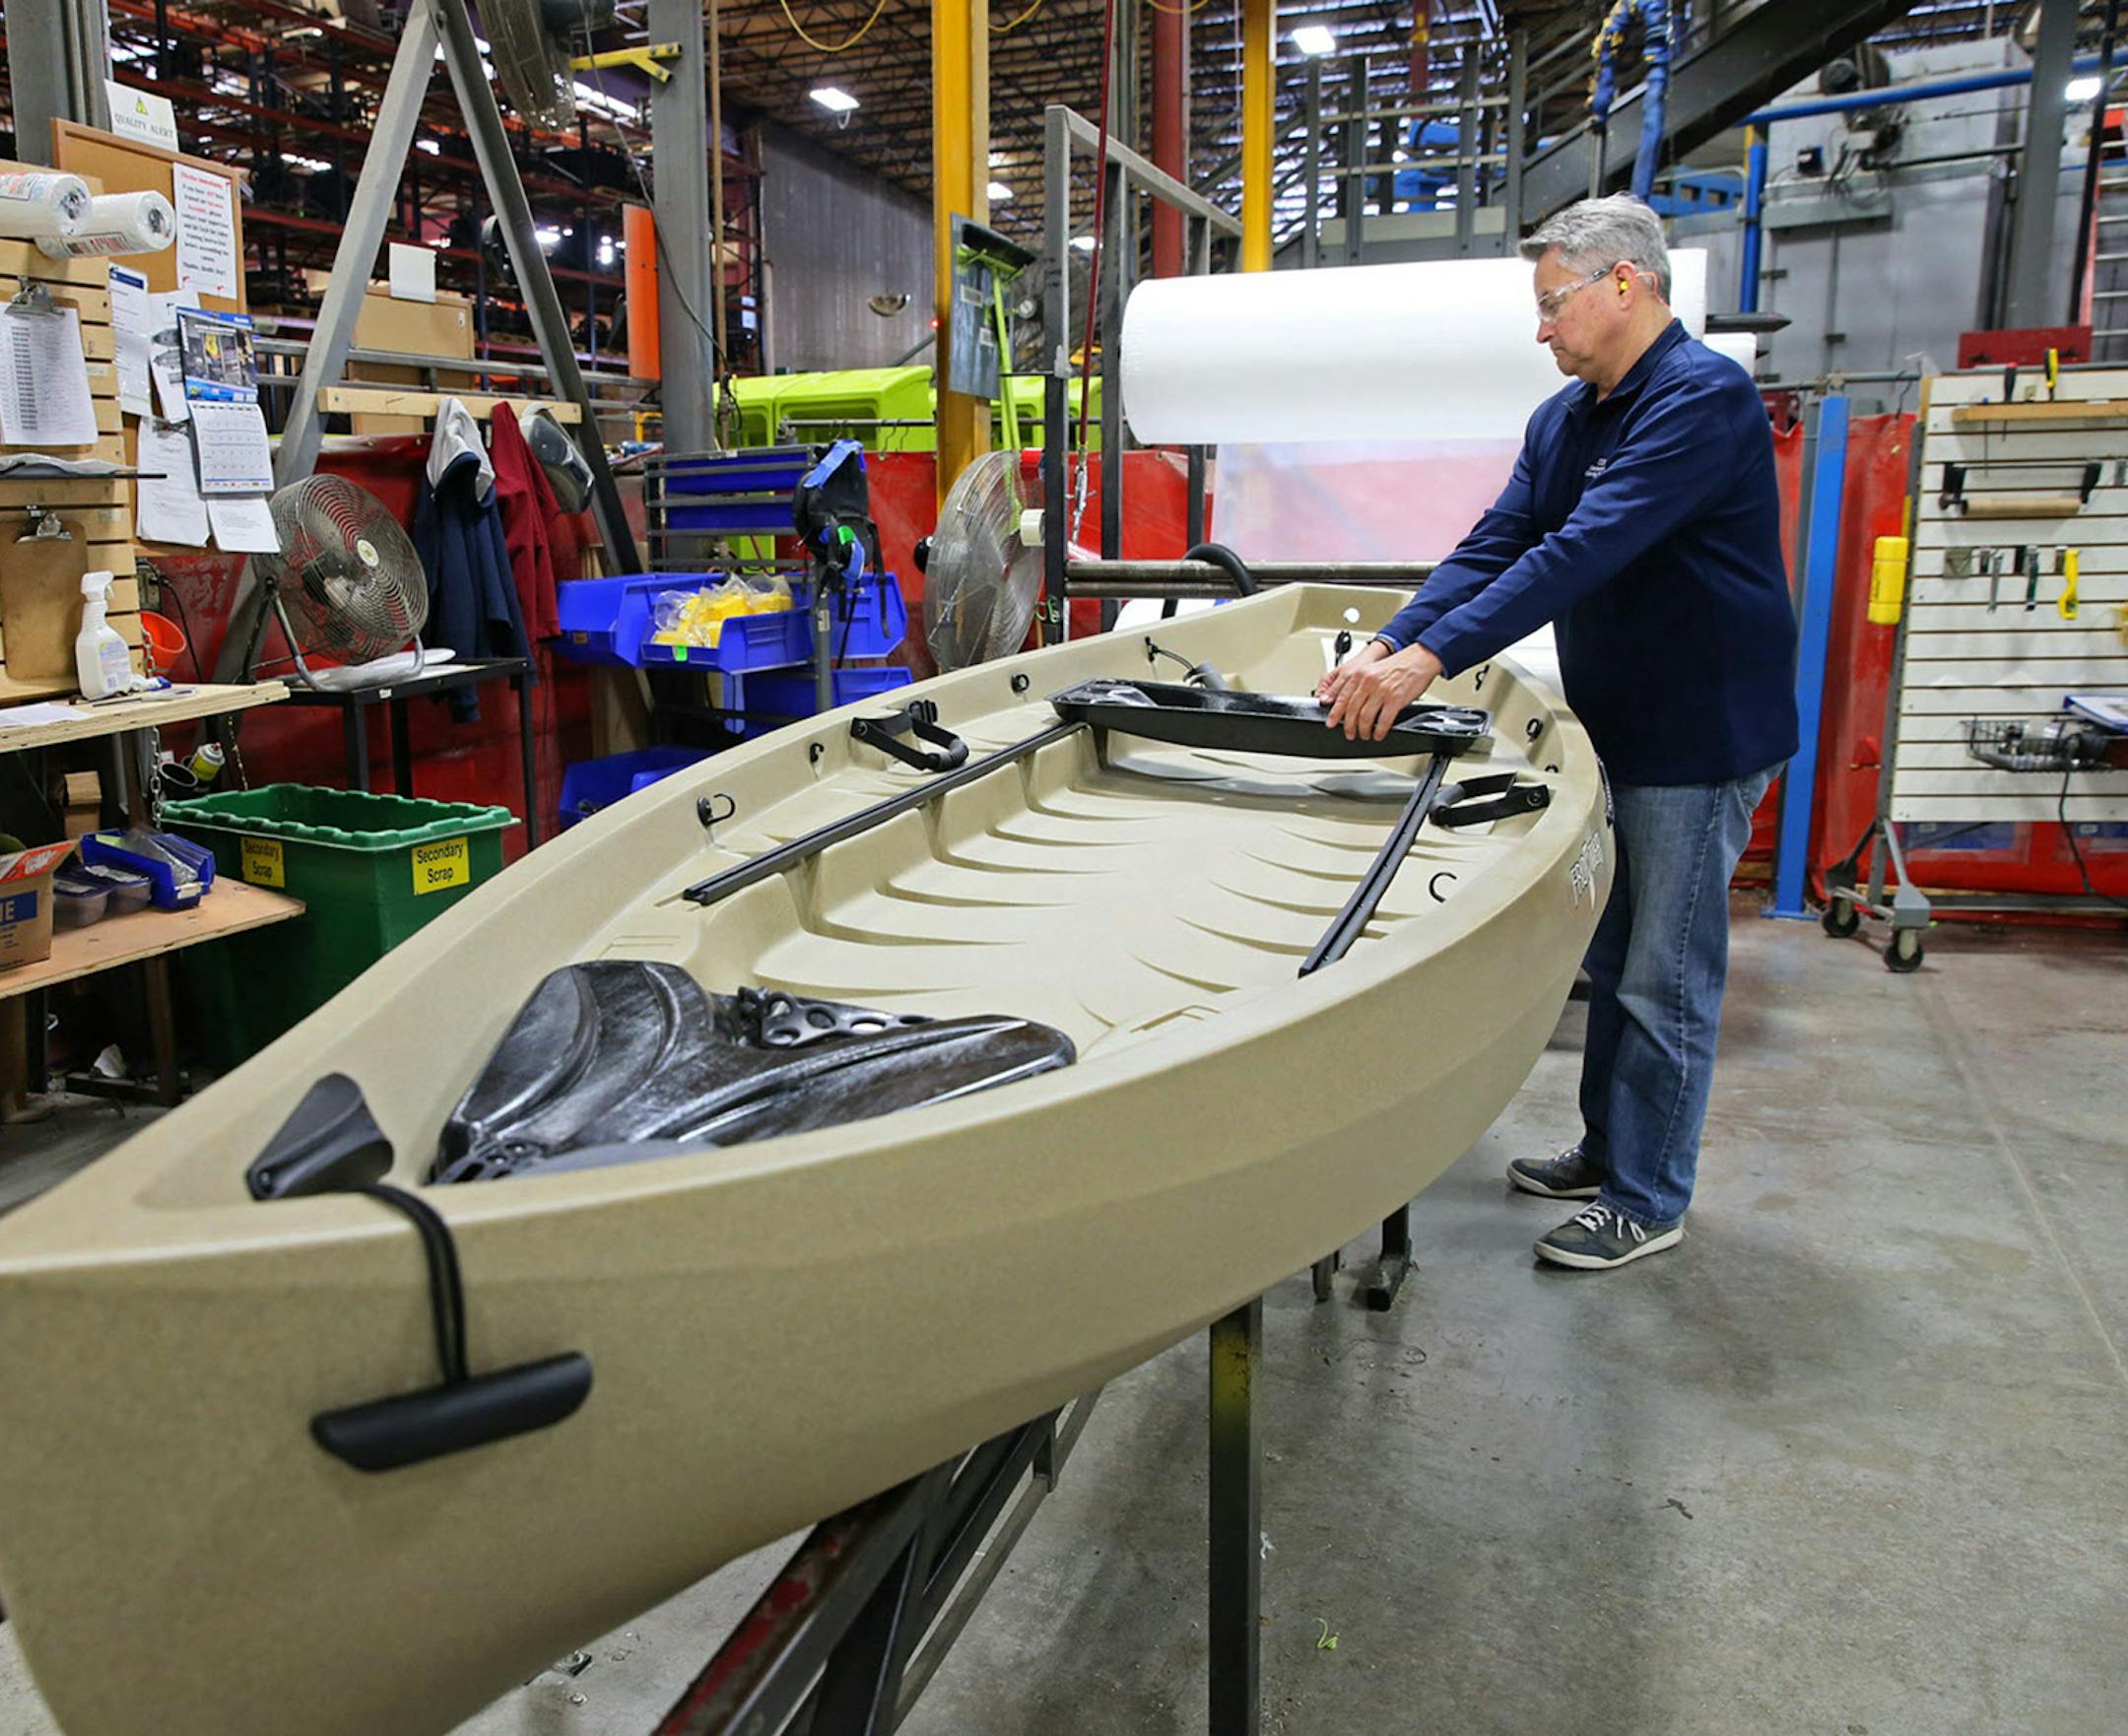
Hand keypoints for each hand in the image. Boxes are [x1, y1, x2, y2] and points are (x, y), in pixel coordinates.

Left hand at [1321, 642, 1442, 741]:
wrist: (1418, 659)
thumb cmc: (1396, 666)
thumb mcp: (1370, 670)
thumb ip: (1356, 683)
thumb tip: (1344, 702)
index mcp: (1360, 674)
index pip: (1341, 697)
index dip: (1334, 712)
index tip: (1330, 723)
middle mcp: (1368, 682)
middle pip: (1351, 709)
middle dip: (1348, 726)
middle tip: (1349, 733)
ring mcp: (1381, 691)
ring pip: (1365, 717)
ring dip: (1363, 731)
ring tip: (1364, 735)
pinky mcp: (1395, 699)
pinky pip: (1383, 721)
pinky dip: (1379, 731)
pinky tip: (1378, 735)